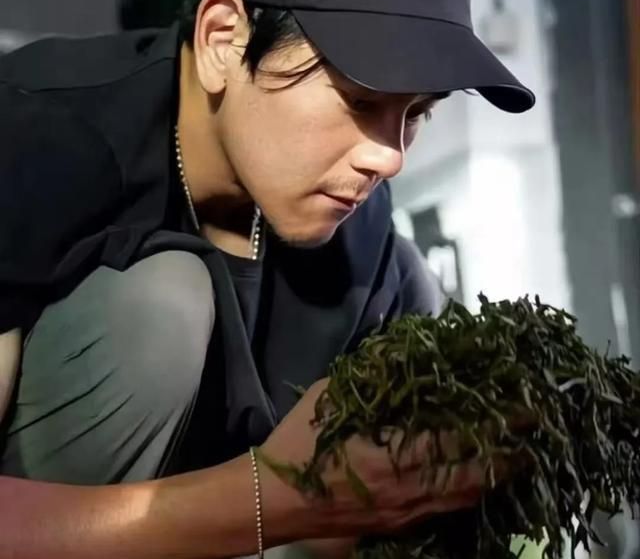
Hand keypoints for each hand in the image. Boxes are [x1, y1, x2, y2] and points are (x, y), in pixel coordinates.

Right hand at [259, 378, 528, 539]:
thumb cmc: (298, 442)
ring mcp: (406, 514)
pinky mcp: (399, 526)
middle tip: (538, 430)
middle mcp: (408, 490)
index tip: (527, 405)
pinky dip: (471, 493)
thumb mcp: (330, 397)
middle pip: (475, 476)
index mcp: (390, 455)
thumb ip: (369, 378)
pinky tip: (480, 480)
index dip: (497, 425)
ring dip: (497, 475)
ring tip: (521, 452)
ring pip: (466, 497)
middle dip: (511, 453)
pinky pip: (447, 510)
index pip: (459, 440)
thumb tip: (402, 355)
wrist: (273, 501)